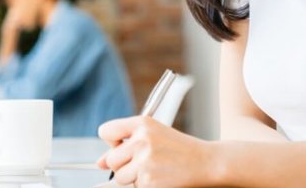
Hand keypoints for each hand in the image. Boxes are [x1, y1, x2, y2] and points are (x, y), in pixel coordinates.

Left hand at [97, 116, 215, 187]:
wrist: (206, 162)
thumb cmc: (178, 148)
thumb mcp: (153, 136)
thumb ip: (125, 144)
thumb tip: (99, 163)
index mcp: (142, 123)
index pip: (106, 131)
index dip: (111, 142)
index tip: (121, 147)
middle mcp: (141, 140)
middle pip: (112, 160)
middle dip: (124, 165)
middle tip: (146, 162)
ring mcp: (145, 161)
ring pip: (120, 177)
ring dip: (133, 177)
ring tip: (155, 169)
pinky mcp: (148, 181)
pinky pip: (133, 187)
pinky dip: (144, 185)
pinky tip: (160, 177)